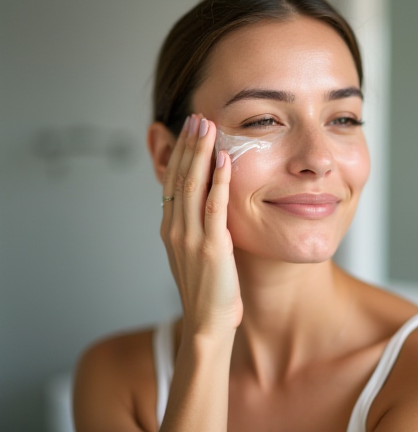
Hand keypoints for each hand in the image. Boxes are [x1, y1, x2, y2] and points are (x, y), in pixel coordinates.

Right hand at [160, 115, 242, 336]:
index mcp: (170, 228)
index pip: (172, 181)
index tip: (189, 128)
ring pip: (192, 186)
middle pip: (179, 177)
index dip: (180, 152)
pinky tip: (224, 160)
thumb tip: (207, 198)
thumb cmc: (207, 288)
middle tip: (197, 116)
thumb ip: (196, 224)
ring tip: (207, 126)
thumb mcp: (194, 251)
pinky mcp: (211, 248)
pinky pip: (214, 208)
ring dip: (200, 154)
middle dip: (188, 144)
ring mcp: (190, 238)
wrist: (207, 324)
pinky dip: (219, 182)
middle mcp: (175, 229)